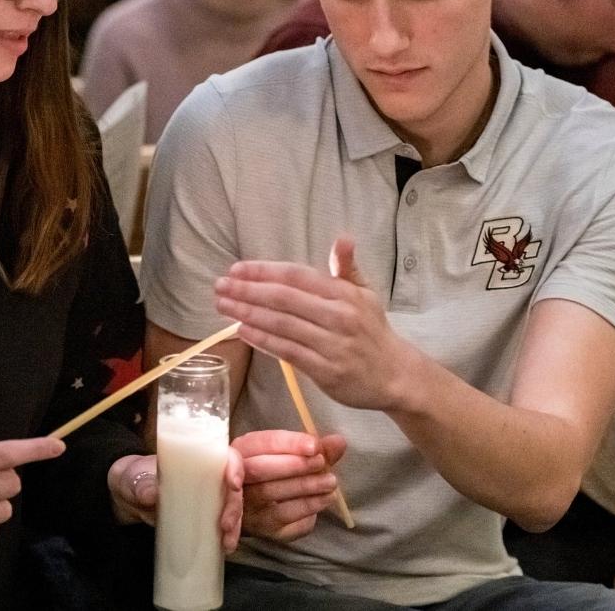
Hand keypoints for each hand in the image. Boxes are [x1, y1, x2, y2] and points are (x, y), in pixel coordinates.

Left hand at [108, 450, 245, 551]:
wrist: (126, 497)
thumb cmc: (134, 478)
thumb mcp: (134, 478)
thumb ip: (141, 484)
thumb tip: (151, 493)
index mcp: (197, 457)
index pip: (226, 456)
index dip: (235, 467)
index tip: (232, 483)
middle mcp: (208, 475)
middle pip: (233, 486)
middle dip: (235, 506)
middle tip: (225, 524)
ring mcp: (208, 497)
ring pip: (233, 507)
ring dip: (235, 525)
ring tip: (227, 543)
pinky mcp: (204, 516)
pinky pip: (223, 523)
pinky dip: (228, 536)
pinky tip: (226, 548)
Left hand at [215, 235, 416, 410]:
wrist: (395, 375)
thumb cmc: (373, 331)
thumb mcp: (366, 294)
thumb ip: (347, 267)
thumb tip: (343, 238)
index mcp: (344, 294)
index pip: (297, 276)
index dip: (264, 271)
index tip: (236, 269)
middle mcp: (338, 316)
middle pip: (284, 299)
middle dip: (247, 291)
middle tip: (220, 286)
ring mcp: (331, 344)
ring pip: (282, 325)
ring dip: (248, 314)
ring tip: (223, 306)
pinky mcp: (325, 371)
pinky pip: (287, 351)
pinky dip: (263, 341)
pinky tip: (242, 331)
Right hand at [234, 429, 347, 541]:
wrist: (258, 512)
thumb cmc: (276, 475)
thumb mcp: (290, 456)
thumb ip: (313, 448)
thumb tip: (338, 442)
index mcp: (243, 451)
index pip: (262, 443)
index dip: (290, 444)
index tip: (315, 446)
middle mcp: (237, 478)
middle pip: (260, 470)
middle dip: (295, 466)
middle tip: (322, 464)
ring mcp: (248, 507)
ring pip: (272, 497)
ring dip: (306, 489)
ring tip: (330, 483)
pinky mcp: (262, 531)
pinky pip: (283, 522)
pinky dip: (305, 511)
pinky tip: (322, 501)